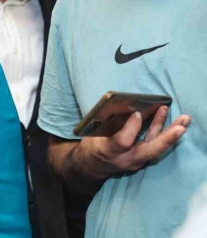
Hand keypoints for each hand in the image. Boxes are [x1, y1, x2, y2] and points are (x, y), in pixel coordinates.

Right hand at [75, 106, 189, 179]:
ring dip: (171, 134)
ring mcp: (135, 161)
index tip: (137, 113)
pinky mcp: (142, 159)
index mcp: (108, 151)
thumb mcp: (93, 134)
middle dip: (167, 138)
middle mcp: (125, 159)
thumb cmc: (92, 145)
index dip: (131, 128)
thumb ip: (108, 124)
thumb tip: (128, 109)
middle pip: (149, 151)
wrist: (91, 166)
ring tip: (184, 120)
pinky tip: (173, 124)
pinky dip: (164, 135)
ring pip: (156, 148)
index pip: (123, 142)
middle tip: (181, 127)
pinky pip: (155, 147)